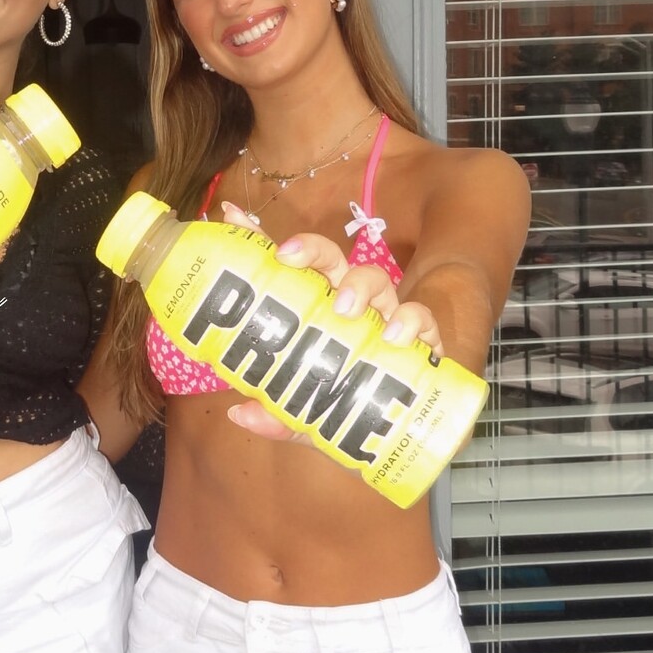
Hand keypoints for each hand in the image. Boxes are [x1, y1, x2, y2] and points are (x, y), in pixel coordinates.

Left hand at [220, 203, 442, 443]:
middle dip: (311, 249)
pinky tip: (396, 337)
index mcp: (314, 308)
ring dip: (359, 286)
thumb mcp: (303, 417)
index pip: (285, 268)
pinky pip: (420, 318)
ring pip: (374, 279)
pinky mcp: (420, 340)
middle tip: (290, 259)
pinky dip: (411, 322)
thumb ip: (276, 417)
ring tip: (346, 309)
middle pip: (330, 259)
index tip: (232, 216)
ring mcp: (384, 316)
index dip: (258, 237)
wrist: (395, 435)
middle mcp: (347, 303)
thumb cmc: (343, 408)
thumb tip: (241, 412)